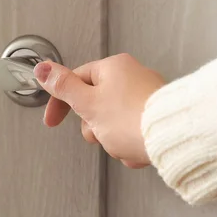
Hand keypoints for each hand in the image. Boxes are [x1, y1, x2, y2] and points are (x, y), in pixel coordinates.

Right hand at [33, 53, 164, 168]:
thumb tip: (43, 68)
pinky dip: (130, 144)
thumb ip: (63, 87)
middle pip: (95, 105)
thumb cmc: (132, 120)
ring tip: (123, 142)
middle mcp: (133, 76)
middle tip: (100, 131)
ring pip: (113, 122)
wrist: (173, 140)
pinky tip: (137, 149)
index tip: (52, 121)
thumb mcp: (88, 103)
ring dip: (112, 139)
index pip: (76, 80)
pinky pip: (132, 132)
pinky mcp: (156, 116)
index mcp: (114, 67)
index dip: (60, 103)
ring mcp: (146, 96)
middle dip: (94, 127)